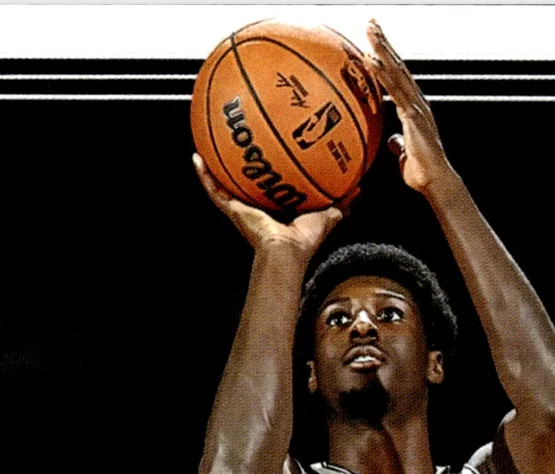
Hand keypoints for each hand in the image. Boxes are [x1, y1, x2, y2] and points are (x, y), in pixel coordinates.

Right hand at [193, 155, 350, 257]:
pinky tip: (197, 158)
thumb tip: (357, 188)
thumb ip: (341, 202)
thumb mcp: (327, 214)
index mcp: (277, 207)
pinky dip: (205, 176)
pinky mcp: (233, 210)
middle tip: (238, 138)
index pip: (272, 184)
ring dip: (216, 165)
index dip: (270, 169)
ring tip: (208, 143)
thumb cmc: (304, 241)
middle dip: (242, 162)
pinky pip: (215, 190)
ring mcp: (243, 208)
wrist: (285, 253)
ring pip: (225, 183)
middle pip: (247, 180)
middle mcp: (257, 207)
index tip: (268, 151)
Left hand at [365, 19, 454, 195]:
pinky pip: (395, 91)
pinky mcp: (413, 116)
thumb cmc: (422, 172)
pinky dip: (384, 75)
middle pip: (398, 66)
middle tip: (371, 23)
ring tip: (371, 31)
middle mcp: (417, 103)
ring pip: (397, 72)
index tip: (376, 42)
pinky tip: (372, 61)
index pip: (399, 77)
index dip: (388, 58)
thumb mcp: (404, 154)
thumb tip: (392, 140)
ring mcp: (416, 107)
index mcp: (414, 109)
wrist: (435, 182)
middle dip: (385, 43)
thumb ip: (398, 143)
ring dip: (383, 50)